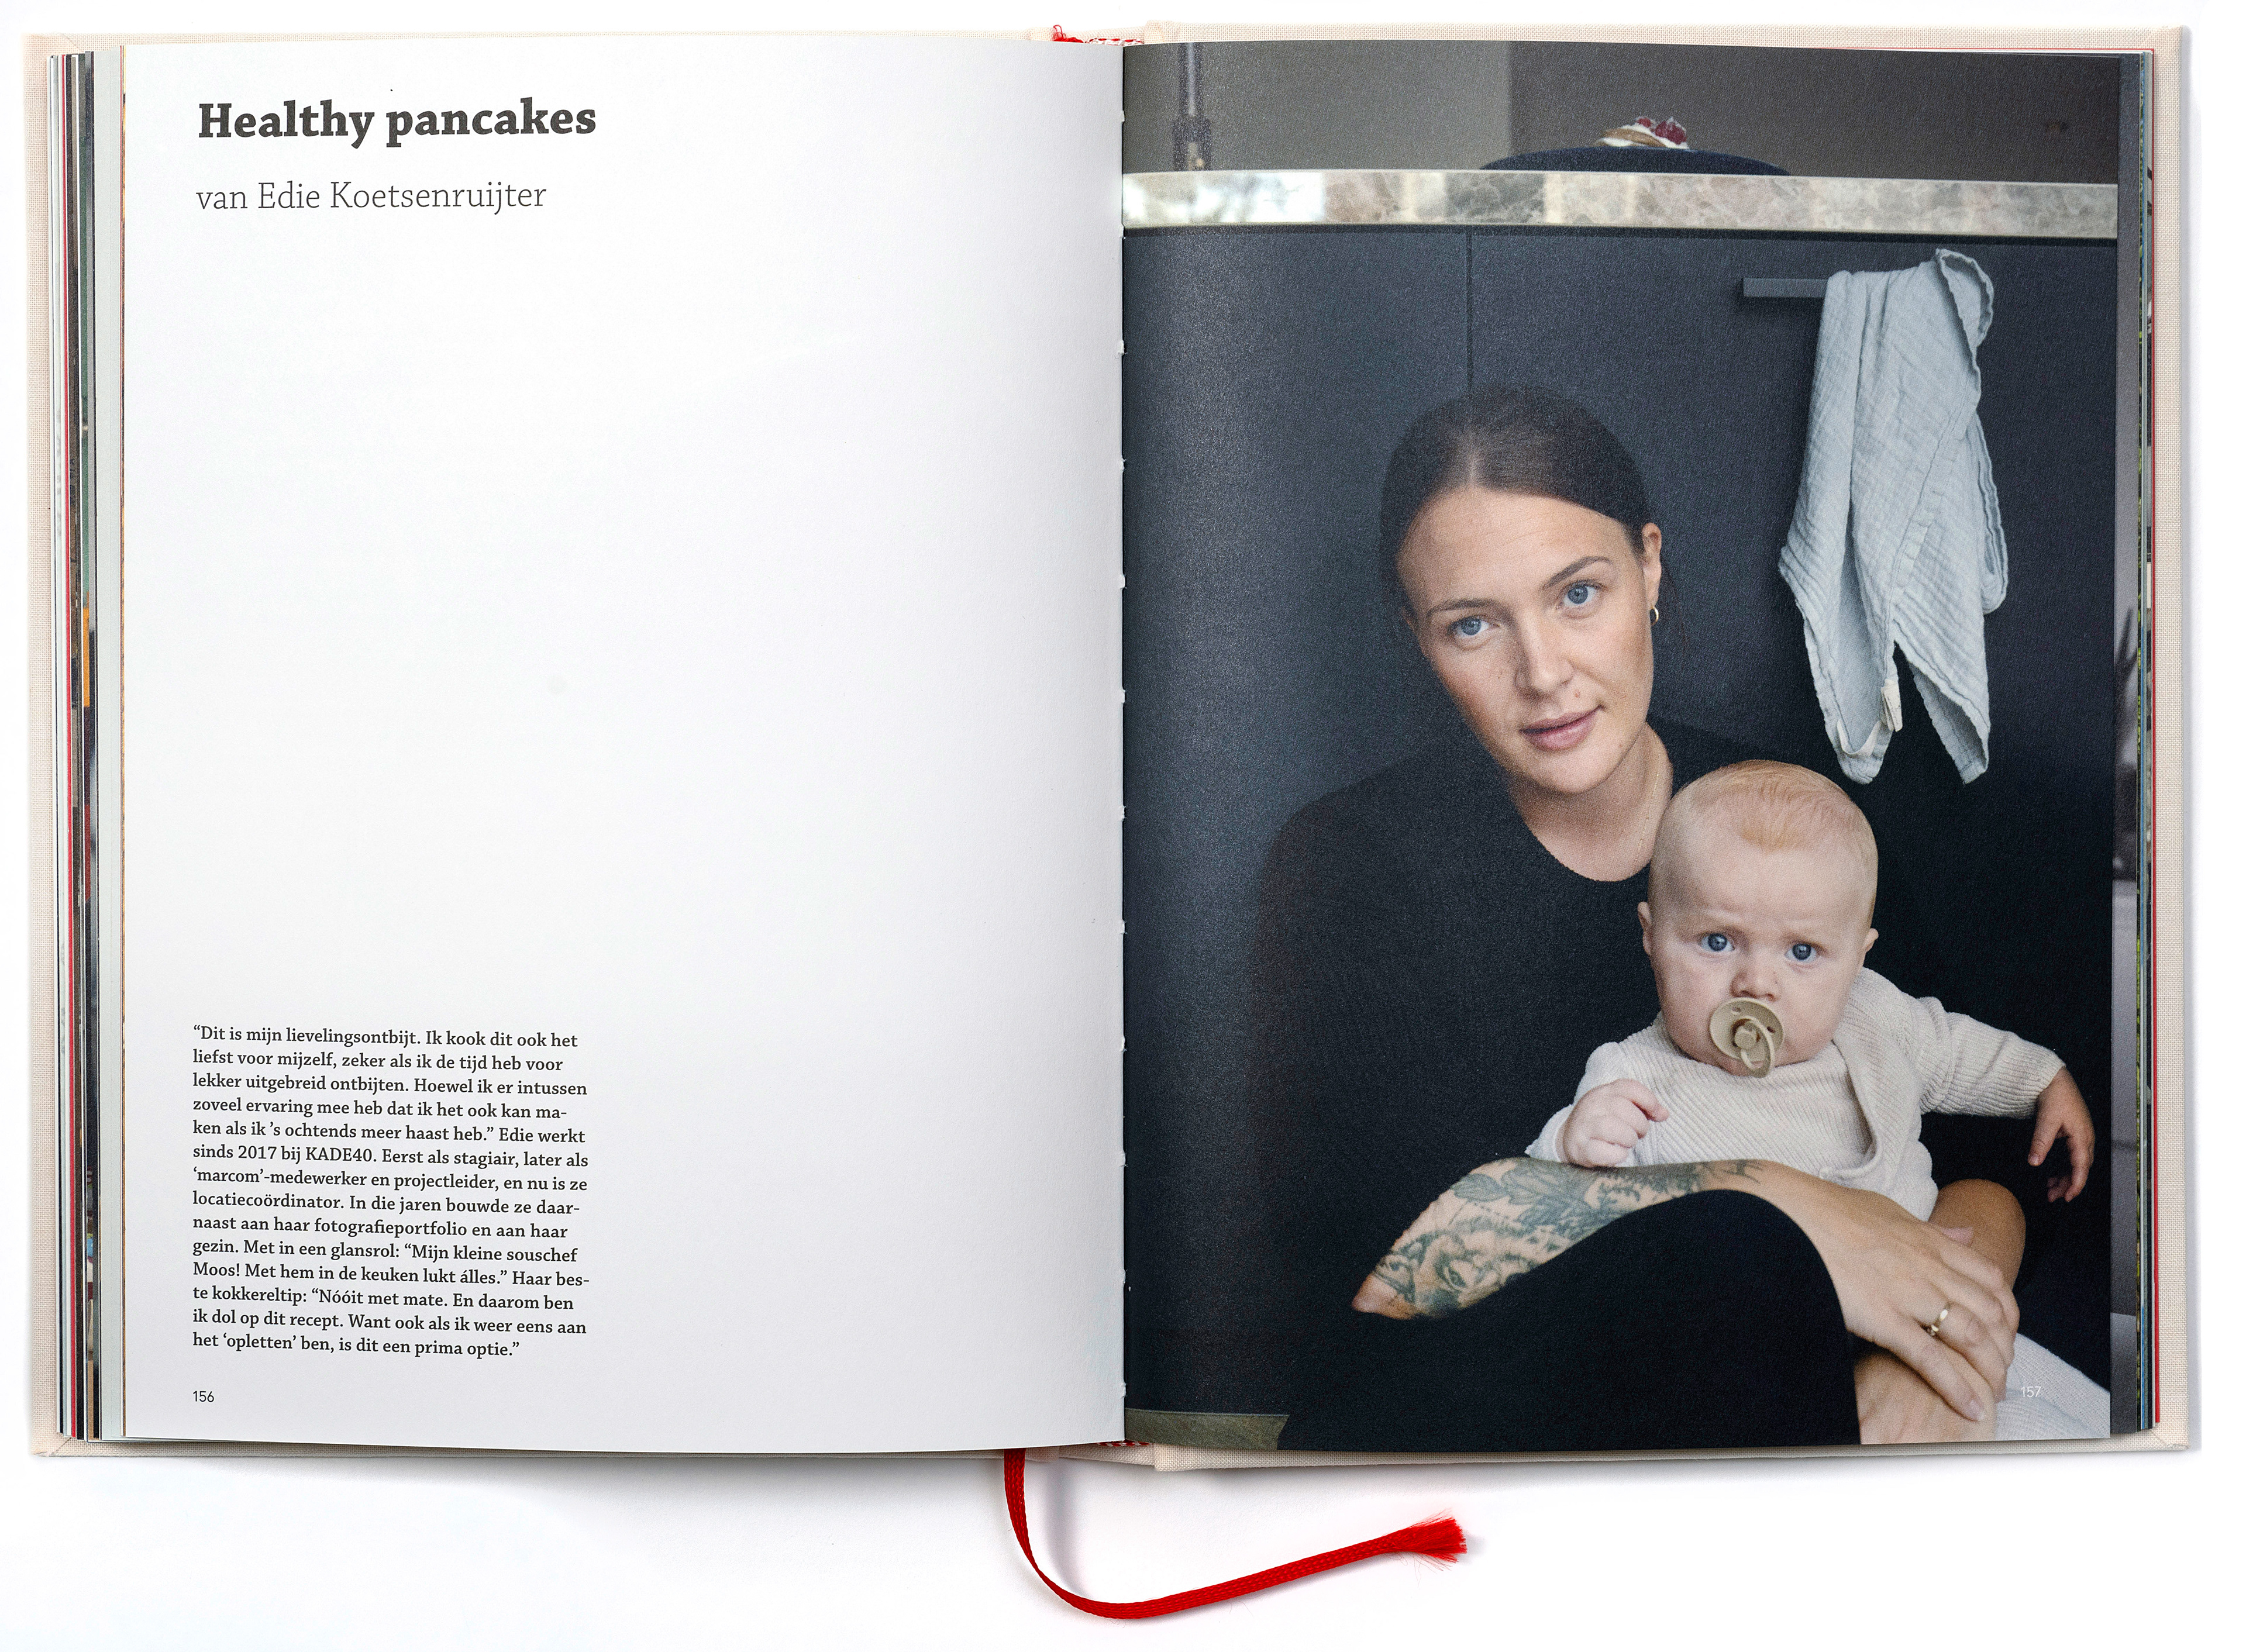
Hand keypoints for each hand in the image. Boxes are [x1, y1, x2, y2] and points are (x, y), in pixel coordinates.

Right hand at [1559, 1079, 1668, 1165]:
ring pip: (1615, 1129)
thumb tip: (1663, 1113)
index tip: (1656, 1115)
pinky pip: (1606, 1152)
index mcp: (1603, 1092)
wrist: (1568, 1138)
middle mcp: (1591, 1105)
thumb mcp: (1618, 1107)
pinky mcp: (1580, 1147)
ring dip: (1629, 1139)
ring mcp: (1584, 1126)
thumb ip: (1642, 1107)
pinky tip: (1618, 1153)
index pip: (1630, 1087)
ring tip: (1627, 1143)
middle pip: (1625, 1110)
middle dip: (1640, 1125)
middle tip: (1638, 1133)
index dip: (1649, 1101)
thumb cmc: (1601, 1122)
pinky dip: (1618, 1155)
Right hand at [1708, 1162, 2016, 1425]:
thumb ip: (1931, 1229)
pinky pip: (1931, 1358)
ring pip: (1972, 1336)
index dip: (2007, 1310)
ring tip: (1994, 1393)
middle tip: (2002, 1370)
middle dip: (2004, 1346)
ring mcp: (1909, 1293)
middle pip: (1990, 1312)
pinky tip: (1971, 1406)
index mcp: (1931, 1241)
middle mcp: (1929, 1267)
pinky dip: (1956, 1386)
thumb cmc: (1828, 1212)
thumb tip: (1965, 1233)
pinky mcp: (1883, 1317)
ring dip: (1990, 1370)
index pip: (1991, 1278)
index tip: (2006, 1332)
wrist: (1788, 1214)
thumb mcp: (1889, 1211)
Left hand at [2028, 1067, 2095, 1201]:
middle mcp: (2085, 1138)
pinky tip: (2052, 1175)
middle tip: (2052, 1197)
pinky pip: (2071, 1157)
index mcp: (2082, 1136)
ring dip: (2064, 1177)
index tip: (2067, 1197)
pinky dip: (2063, 1168)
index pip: (2081, 1166)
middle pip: (2079, 1168)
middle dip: (2068, 1184)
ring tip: (2050, 1190)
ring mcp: (2081, 1137)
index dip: (2075, 1184)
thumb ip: (2040, 1142)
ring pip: (2075, 1164)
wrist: (2055, 1079)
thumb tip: (2034, 1162)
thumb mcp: (2046, 1120)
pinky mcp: (2074, 1135)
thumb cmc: (2055, 1096)